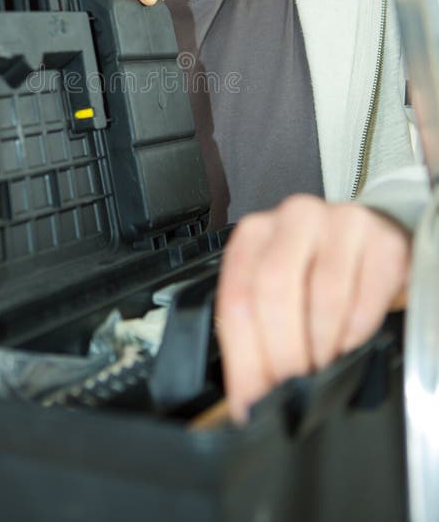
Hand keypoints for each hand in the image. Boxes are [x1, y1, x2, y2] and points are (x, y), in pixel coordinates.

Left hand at [215, 194, 410, 421]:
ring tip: (321, 366)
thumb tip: (247, 401)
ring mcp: (340, 224)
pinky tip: (349, 341)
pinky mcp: (383, 241)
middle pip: (273, 292)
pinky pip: (366, 301)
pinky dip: (356, 335)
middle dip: (282, 354)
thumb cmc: (316, 271)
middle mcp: (293, 218)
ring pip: (323, 299)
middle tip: (292, 387)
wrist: (370, 243)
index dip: (244, 357)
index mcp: (255, 233)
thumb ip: (257, 330)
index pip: (236, 299)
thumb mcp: (279, 289)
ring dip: (322, 347)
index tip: (254, 398)